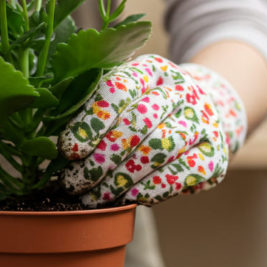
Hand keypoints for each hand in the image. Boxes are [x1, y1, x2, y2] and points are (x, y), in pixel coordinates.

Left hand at [59, 55, 246, 205]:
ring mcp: (203, 121)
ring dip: (120, 179)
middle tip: (74, 183)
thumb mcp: (119, 100)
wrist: (202, 119)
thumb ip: (88, 112)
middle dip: (101, 158)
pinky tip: (129, 198)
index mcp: (152, 68)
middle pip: (138, 122)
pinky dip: (151, 189)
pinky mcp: (216, 154)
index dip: (91, 121)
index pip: (119, 88)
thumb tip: (50, 146)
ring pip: (159, 149)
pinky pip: (182, 175)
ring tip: (94, 197)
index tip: (68, 150)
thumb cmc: (143, 113)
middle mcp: (182, 89)